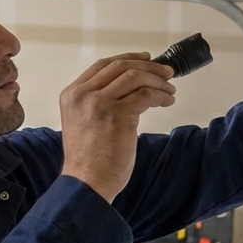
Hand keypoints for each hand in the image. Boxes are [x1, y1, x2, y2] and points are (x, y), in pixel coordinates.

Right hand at [60, 53, 175, 201]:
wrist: (86, 183)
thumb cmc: (88, 161)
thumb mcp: (82, 122)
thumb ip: (97, 102)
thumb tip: (129, 89)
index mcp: (72, 94)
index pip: (103, 65)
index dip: (128, 59)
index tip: (145, 59)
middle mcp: (83, 95)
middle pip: (121, 66)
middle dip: (148, 66)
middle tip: (166, 72)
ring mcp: (100, 104)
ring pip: (135, 77)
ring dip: (158, 81)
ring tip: (169, 90)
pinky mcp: (119, 116)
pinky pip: (146, 95)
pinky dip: (160, 96)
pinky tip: (166, 102)